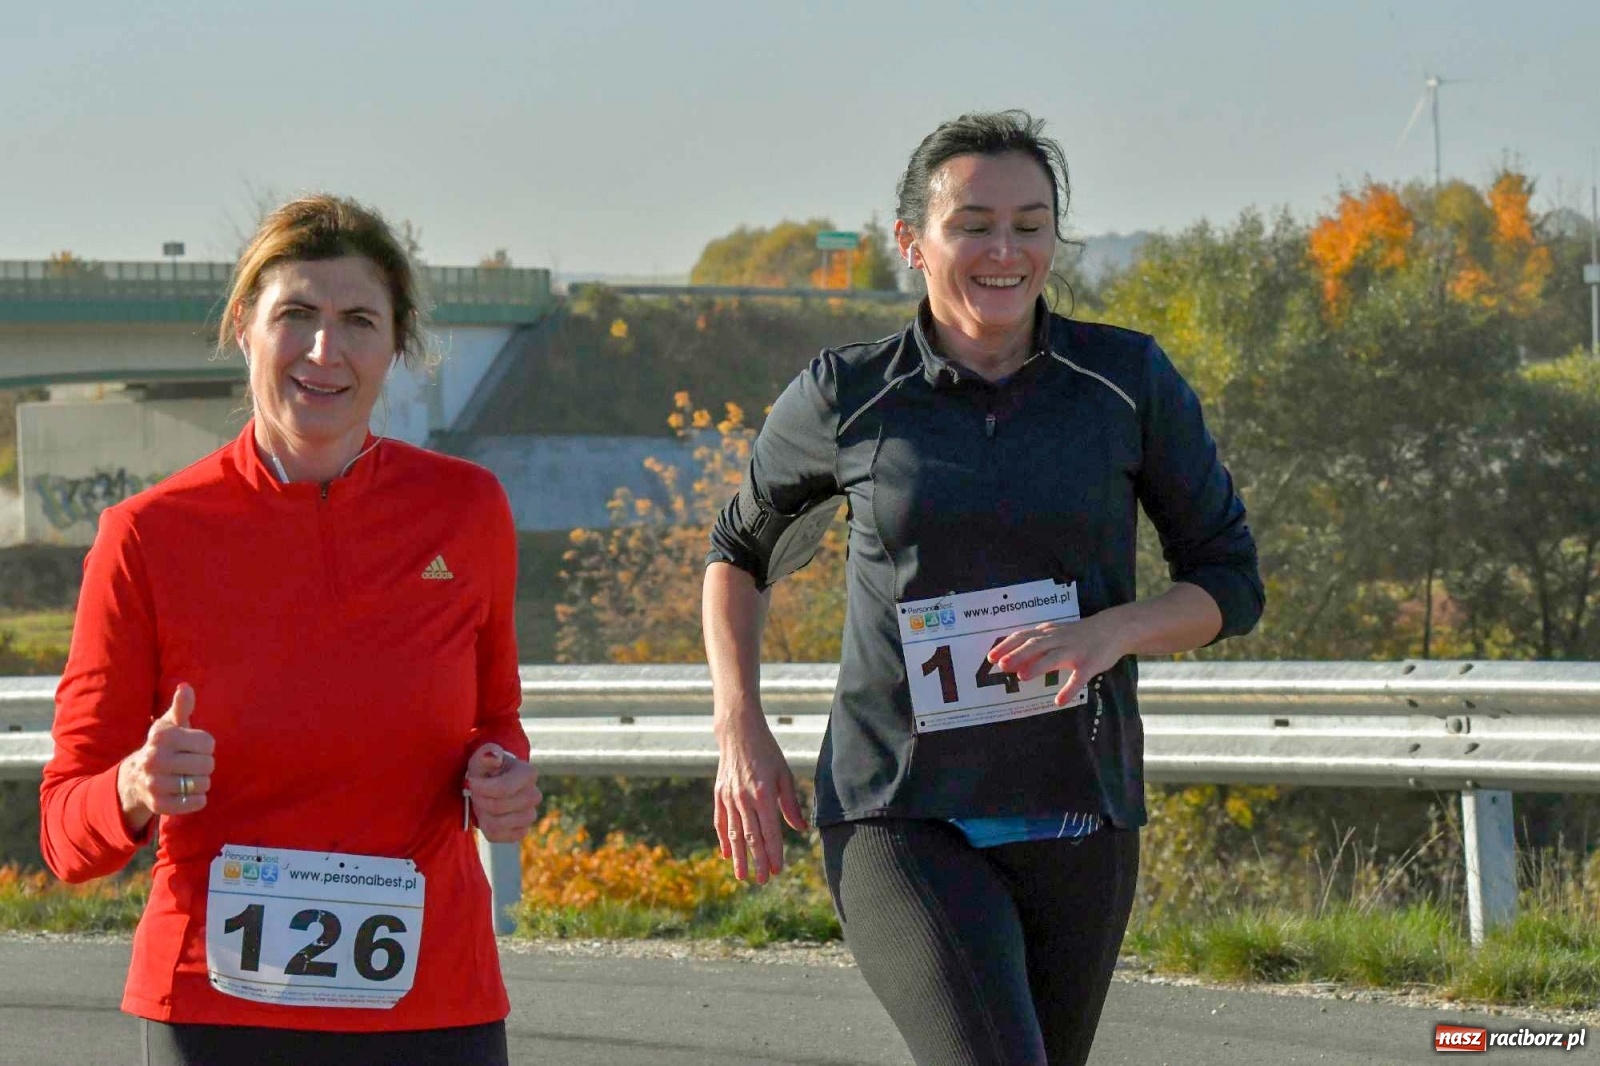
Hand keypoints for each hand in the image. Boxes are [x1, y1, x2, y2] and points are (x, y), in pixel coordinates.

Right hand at [116, 683, 214, 832]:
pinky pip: (196, 803)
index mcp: (161, 737)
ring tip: (188, 777)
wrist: (137, 777)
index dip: (206, 746)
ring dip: (202, 782)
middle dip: (205, 764)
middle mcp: (153, 759)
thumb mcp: (171, 724)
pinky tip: (188, 792)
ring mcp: (154, 784)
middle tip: (191, 764)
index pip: (208, 743)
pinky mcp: (159, 805)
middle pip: (207, 764)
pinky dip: (198, 799)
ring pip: (203, 784)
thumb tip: (185, 687)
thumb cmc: (165, 746)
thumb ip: (182, 707)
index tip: (193, 747)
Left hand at [466, 744, 541, 842]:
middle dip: (480, 801)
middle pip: (499, 807)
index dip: (482, 789)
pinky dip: (487, 828)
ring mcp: (530, 815)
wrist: (493, 784)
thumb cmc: (487, 769)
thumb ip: (487, 755)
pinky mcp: (522, 831)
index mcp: (528, 774)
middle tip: (475, 793)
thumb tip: (494, 757)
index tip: (470, 782)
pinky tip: (487, 816)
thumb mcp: (482, 757)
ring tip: (482, 804)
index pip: (504, 789)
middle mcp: (534, 795)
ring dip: (483, 815)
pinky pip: (499, 836)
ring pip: (498, 825)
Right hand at [714, 710, 806, 884]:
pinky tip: (726, 854)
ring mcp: (729, 798)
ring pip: (735, 834)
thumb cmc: (767, 752)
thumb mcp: (785, 775)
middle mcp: (744, 799)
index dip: (774, 853)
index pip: (770, 832)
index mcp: (764, 795)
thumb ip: (791, 804)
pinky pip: (721, 822)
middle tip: (763, 880)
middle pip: (752, 838)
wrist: (739, 732)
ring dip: (739, 857)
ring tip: (742, 876)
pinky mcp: (719, 794)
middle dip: (758, 861)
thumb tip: (801, 829)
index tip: (778, 870)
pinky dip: (723, 839)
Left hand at [988, 611, 1129, 706]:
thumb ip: (1036, 645)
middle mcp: (1059, 639)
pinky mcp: (1090, 663)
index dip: (1007, 646)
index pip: (1024, 636)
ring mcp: (1075, 650)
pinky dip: (1069, 688)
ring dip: (1038, 666)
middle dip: (1018, 654)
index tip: (991, 657)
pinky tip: (1060, 700)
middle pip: (1036, 644)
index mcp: (1049, 633)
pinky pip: (1079, 677)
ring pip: (1054, 657)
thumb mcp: (1056, 635)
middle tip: (1001, 665)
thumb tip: (1011, 659)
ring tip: (1022, 676)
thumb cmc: (1078, 635)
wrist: (1114, 628)